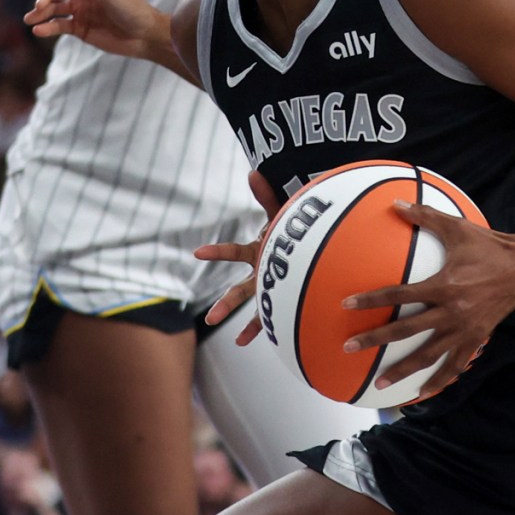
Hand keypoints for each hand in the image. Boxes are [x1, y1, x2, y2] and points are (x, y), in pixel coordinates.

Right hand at [27, 0, 167, 61]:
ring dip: (40, 12)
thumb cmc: (131, 7)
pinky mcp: (79, 28)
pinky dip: (48, 28)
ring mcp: (79, 9)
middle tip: (35, 3)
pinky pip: (58, 26)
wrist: (145, 35)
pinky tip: (39, 30)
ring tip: (31, 18)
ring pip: (52, 8)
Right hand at [196, 173, 285, 343]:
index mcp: (258, 252)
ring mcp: (270, 288)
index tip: (197, 254)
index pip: (233, 252)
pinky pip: (269, 317)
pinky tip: (242, 342)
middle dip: (225, 304)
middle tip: (211, 319)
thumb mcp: (282, 214)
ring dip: (238, 320)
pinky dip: (257, 329)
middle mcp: (260, 273)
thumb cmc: (297, 230)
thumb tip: (253, 172)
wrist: (317, 244)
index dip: (217, 252)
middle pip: (239, 291)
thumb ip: (267, 196)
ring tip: (221, 331)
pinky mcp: (282, 297)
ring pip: (252, 307)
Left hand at [342, 203, 514, 400]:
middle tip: (350, 347)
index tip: (347, 305)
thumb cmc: (489, 246)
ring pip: (428, 355)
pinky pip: (455, 364)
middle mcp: (451, 312)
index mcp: (443, 286)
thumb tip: (395, 203)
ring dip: (403, 370)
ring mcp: (464, 329)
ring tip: (380, 382)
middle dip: (375, 339)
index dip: (371, 299)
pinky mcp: (476, 338)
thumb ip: (425, 216)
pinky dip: (440, 379)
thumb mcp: (457, 228)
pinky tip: (423, 392)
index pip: (399, 295)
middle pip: (406, 330)